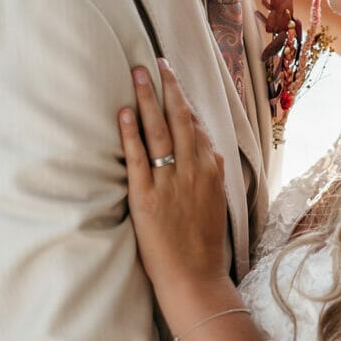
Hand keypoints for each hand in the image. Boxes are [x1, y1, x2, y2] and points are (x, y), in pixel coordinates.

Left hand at [119, 59, 229, 309]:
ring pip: (159, 130)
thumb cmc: (204, 244)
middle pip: (179, 118)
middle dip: (167, 87)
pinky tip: (123, 113)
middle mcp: (194, 170)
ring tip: (137, 74)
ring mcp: (171, 181)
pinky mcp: (147, 197)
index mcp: (212, 170)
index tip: (173, 81)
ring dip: (147, 98)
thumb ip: (210, 174)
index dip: (183, 101)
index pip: (196, 126)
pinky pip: (138, 157)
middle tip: (155, 62)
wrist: (194, 277)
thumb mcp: (217, 202)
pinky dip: (130, 133)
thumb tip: (206, 153)